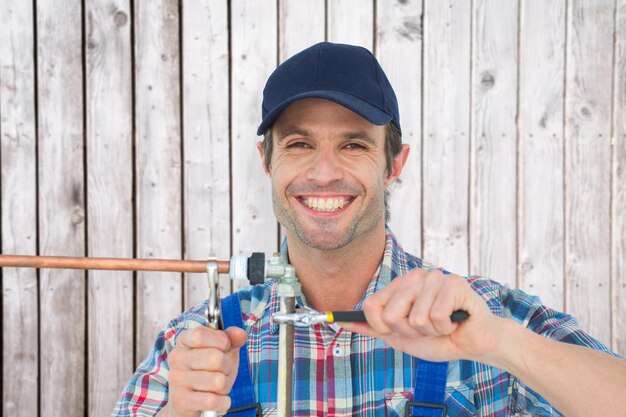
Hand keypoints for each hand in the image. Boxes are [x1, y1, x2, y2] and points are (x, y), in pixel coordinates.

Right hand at [163, 326, 246, 416]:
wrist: (188, 399)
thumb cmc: (207, 369)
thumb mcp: (221, 350)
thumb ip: (232, 338)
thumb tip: (240, 333)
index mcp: (184, 340)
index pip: (201, 335)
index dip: (221, 340)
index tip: (226, 345)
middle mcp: (177, 357)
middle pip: (216, 358)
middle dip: (228, 366)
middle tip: (223, 370)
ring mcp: (177, 379)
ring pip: (217, 381)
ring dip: (225, 385)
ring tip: (217, 384)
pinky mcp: (180, 400)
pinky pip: (212, 401)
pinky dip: (223, 402)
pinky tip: (219, 399)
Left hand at [339, 269, 503, 362]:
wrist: (473, 344)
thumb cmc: (438, 338)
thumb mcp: (399, 336)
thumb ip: (372, 327)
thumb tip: (339, 320)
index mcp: (400, 285)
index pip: (371, 305)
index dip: (382, 327)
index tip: (400, 330)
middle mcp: (415, 277)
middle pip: (391, 314)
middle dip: (409, 332)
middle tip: (427, 329)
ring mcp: (435, 278)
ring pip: (415, 318)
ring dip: (430, 332)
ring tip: (443, 326)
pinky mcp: (454, 284)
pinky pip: (435, 317)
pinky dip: (445, 329)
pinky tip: (454, 322)